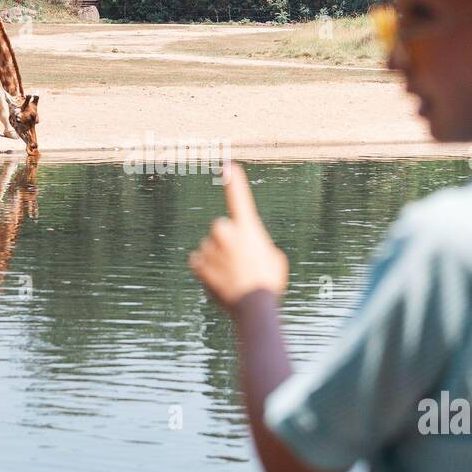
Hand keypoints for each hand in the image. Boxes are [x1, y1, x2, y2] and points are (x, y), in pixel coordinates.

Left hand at [188, 162, 287, 312]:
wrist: (253, 305)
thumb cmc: (269, 283)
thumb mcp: (274, 259)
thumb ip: (258, 245)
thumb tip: (248, 248)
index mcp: (248, 228)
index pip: (239, 199)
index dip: (235, 182)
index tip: (229, 165)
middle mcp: (226, 232)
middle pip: (221, 229)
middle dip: (226, 242)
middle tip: (240, 263)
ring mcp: (210, 247)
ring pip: (210, 248)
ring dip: (217, 259)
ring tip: (233, 277)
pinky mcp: (198, 263)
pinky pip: (198, 262)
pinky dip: (206, 271)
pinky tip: (219, 282)